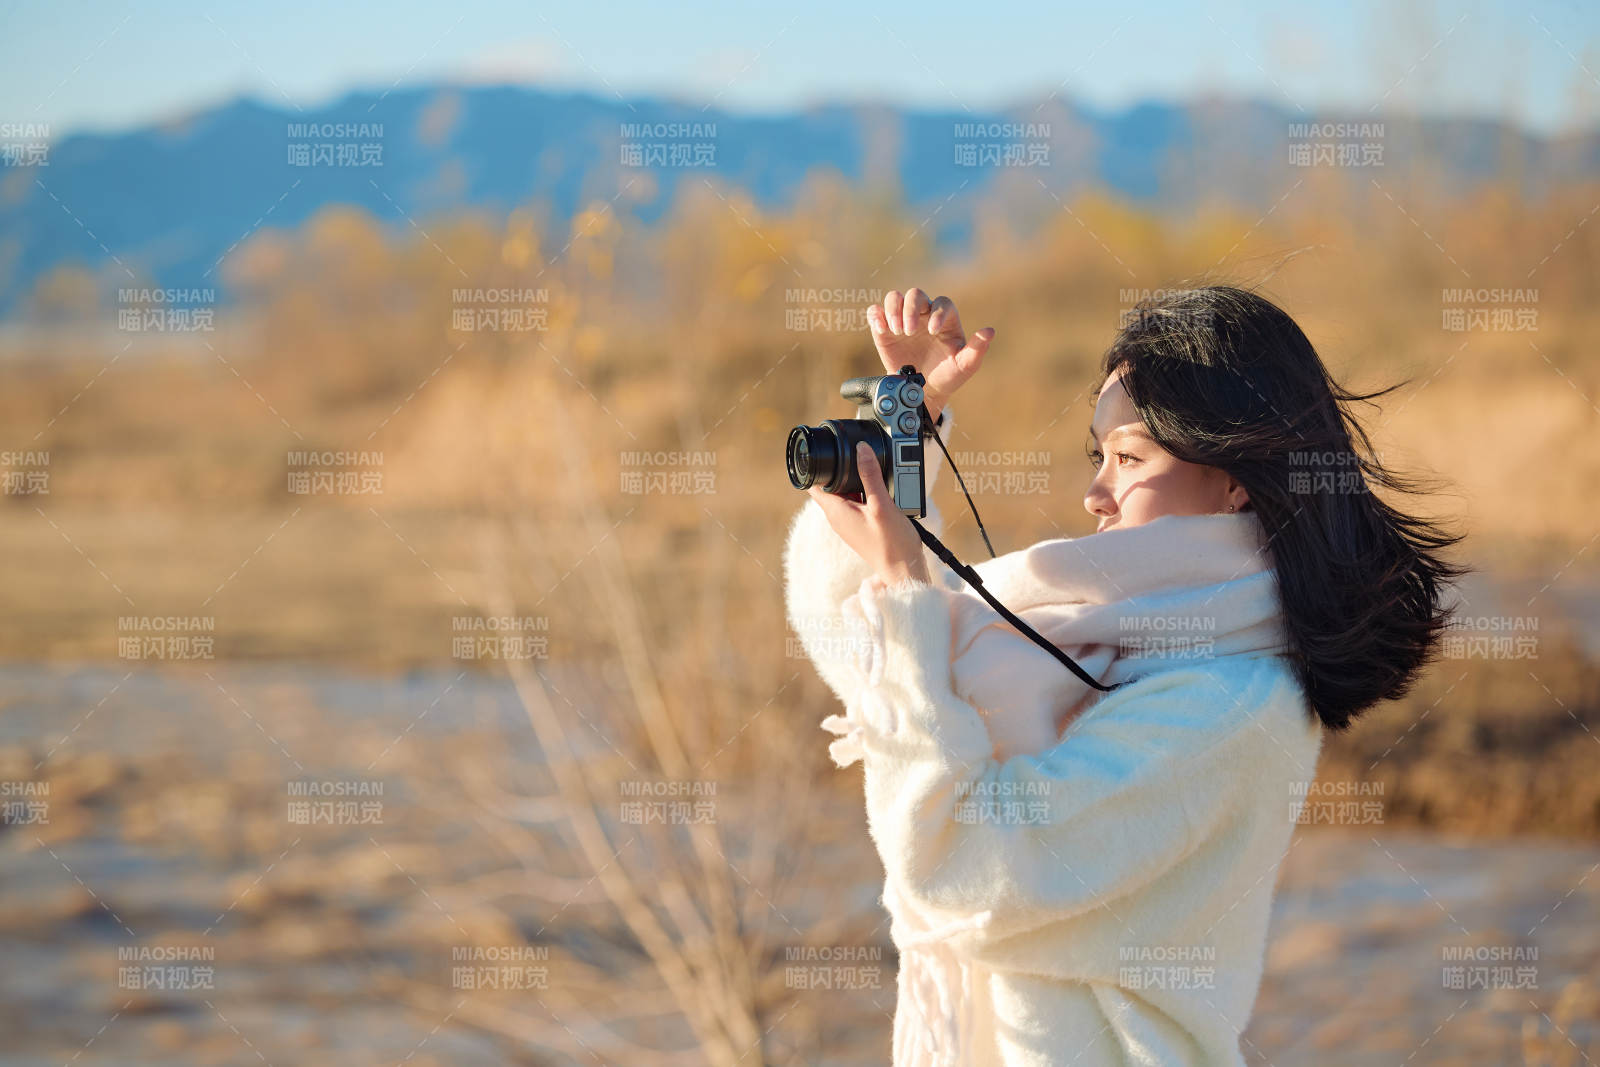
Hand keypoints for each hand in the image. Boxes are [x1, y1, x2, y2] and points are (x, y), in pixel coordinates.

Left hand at [806, 441, 931, 587]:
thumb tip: (861, 449)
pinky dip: (864, 493)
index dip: (817, 466)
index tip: (828, 453)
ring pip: (845, 493)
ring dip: (855, 481)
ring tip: (872, 473)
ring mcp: (848, 523)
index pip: (814, 484)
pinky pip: (856, 503)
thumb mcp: (881, 504)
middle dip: (840, 470)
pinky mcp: (859, 526)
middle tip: (857, 457)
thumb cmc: (892, 543)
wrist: (903, 570)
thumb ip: (870, 476)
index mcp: (836, 511)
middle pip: (830, 485)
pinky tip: (880, 491)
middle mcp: (838, 518)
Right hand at [867, 287, 992, 423]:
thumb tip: (989, 331)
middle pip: (915, 294)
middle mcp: (924, 315)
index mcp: (944, 319)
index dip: (938, 313)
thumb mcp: (964, 366)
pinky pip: (876, 312)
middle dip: (911, 310)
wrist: (922, 391)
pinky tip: (881, 329)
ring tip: (896, 331)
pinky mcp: (884, 330)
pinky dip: (876, 316)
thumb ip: (977, 349)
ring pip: (895, 298)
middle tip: (910, 332)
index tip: (933, 331)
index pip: (942, 303)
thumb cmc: (946, 376)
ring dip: (893, 310)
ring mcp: (903, 320)